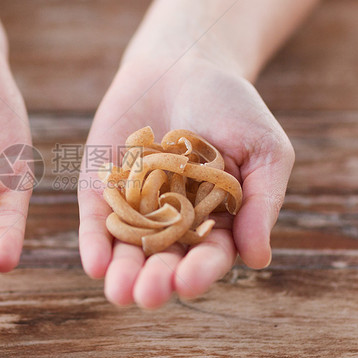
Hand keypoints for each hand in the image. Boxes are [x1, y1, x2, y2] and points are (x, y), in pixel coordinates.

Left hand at [77, 54, 293, 308]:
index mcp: (216, 222)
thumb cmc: (233, 107)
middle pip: (164, 261)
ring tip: (120, 293)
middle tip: (149, 295)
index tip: (189, 282)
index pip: (209, 255)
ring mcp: (134, 209)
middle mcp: (173, 224)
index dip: (200, 271)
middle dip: (157, 281)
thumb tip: (257, 260)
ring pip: (127, 250)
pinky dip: (94, 243)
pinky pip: (96, 221)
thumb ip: (261, 201)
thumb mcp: (263, 149)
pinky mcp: (101, 190)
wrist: (184, 62)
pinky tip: (95, 264)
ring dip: (123, 273)